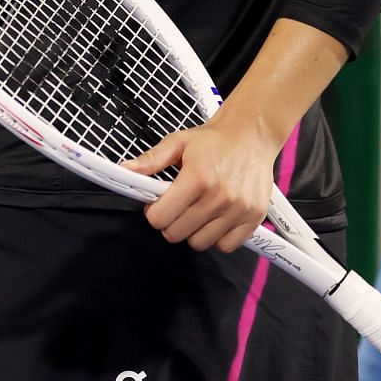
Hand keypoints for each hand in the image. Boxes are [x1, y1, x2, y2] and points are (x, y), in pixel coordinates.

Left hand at [125, 115, 279, 252]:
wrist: (250, 134)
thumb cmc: (214, 140)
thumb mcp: (177, 142)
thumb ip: (150, 160)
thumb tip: (126, 170)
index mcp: (198, 178)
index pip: (161, 217)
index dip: (153, 212)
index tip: (156, 204)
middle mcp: (220, 197)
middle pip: (177, 233)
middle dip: (169, 222)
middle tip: (174, 207)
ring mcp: (239, 209)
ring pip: (200, 242)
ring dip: (192, 231)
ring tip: (194, 212)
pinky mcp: (254, 217)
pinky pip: (227, 245)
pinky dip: (216, 237)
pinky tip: (212, 220)